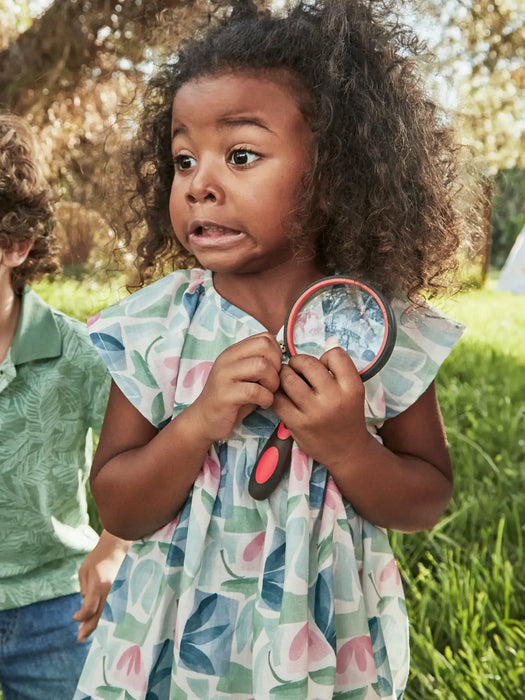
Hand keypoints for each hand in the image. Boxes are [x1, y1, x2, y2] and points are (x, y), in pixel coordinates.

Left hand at [73, 531, 129, 641]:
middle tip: (80, 639)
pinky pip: (112, 608)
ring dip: (97, 624)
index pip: (88, 609)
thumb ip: (84, 589)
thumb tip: (86, 602)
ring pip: (107, 614)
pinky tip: (99, 621)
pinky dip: (105, 616)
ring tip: (86, 633)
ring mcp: (117, 592)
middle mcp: (110, 592)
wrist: (118, 548)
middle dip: (88, 628)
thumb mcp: (84, 571)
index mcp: (99, 586)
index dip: (81, 617)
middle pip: (99, 616)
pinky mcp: (121, 591)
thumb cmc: (98, 558)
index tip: (74, 618)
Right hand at [189, 332, 282, 441]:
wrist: (204, 419)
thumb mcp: (245, 376)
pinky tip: (263, 404)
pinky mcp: (224, 394)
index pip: (265, 337)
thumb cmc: (231, 398)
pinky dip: (266, 398)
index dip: (277, 354)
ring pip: (261, 366)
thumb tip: (285, 359)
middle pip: (265, 348)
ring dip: (272, 383)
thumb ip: (261, 364)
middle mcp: (227, 359)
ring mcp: (224, 375)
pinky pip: (255, 391)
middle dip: (277, 366)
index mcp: (234, 351)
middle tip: (273, 383)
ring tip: (268, 393)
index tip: (274, 370)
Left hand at [272, 347, 370, 468]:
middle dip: (299, 361)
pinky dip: (276, 392)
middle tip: (297, 368)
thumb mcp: (353, 391)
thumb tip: (328, 341)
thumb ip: (340, 369)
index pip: (335, 355)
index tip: (323, 366)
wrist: (347, 451)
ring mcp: (313, 412)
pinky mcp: (297, 424)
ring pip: (288, 378)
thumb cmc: (348, 415)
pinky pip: (277, 398)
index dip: (326, 356)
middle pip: (308, 363)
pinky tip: (281, 393)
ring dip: (284, 373)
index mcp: (352, 388)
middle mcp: (334, 399)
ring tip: (288, 378)